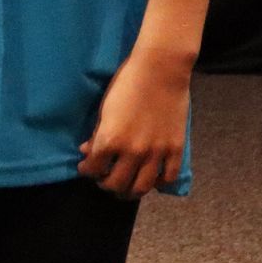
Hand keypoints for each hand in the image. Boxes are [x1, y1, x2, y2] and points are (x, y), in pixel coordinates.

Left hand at [77, 50, 190, 198]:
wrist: (160, 71)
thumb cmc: (126, 84)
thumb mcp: (104, 109)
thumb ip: (97, 133)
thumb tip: (87, 151)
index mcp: (111, 140)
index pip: (94, 169)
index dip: (87, 171)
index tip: (86, 169)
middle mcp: (133, 151)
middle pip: (117, 184)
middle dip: (107, 185)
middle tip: (105, 180)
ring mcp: (157, 153)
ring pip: (142, 187)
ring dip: (131, 191)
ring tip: (126, 187)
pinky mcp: (175, 149)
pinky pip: (168, 177)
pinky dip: (158, 183)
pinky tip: (152, 178)